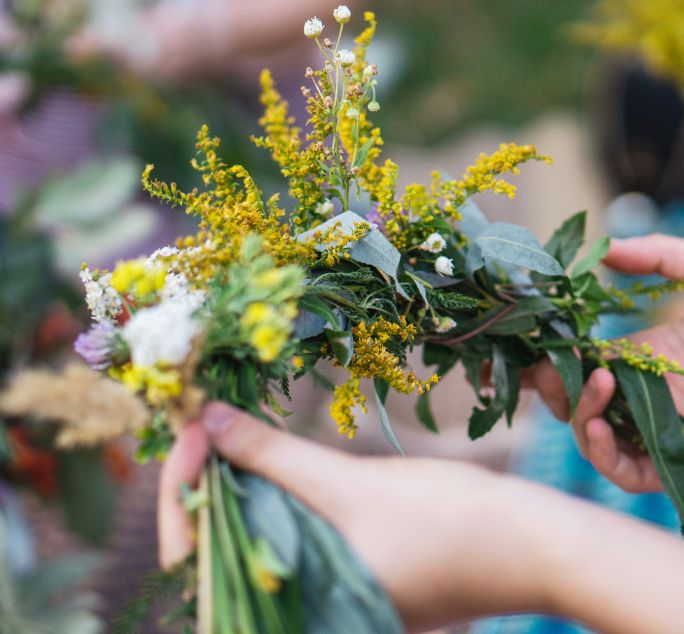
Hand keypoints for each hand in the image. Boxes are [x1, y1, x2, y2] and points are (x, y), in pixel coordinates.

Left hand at [159, 402, 683, 633]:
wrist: (527, 546)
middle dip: (200, 481)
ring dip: (232, 480)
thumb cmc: (447, 525)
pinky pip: (284, 526)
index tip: (191, 426)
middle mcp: (296, 607)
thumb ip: (271, 455)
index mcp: (289, 612)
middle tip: (198, 421)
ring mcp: (320, 587)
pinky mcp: (342, 563)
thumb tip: (207, 419)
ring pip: (250, 532)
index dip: (184, 488)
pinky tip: (260, 452)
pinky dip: (267, 488)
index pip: (197, 562)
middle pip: (218, 546)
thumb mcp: (348, 485)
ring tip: (220, 429)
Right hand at [531, 234, 683, 492]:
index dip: (527, 361)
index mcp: (628, 356)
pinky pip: (613, 466)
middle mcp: (628, 394)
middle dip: (544, 384)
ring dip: (576, 407)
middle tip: (544, 366)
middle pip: (563, 397)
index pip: (564, 363)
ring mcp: (644, 428)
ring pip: (582, 430)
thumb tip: (605, 252)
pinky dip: (597, 446)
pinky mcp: (662, 461)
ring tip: (600, 380)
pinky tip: (601, 418)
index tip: (496, 355)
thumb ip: (658, 254)